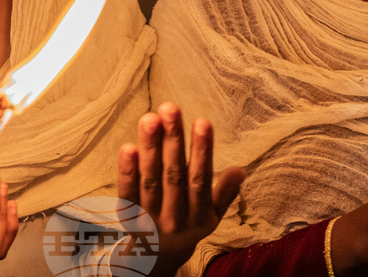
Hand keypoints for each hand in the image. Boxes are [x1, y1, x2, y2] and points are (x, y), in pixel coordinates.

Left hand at [118, 102, 244, 276]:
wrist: (157, 259)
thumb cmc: (188, 225)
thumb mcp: (211, 215)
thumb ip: (225, 193)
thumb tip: (240, 170)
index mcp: (199, 214)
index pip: (201, 179)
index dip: (202, 150)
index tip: (202, 121)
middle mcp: (175, 218)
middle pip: (174, 176)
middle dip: (172, 140)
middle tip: (170, 108)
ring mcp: (150, 218)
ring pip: (150, 180)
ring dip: (150, 148)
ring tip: (150, 118)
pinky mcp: (128, 217)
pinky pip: (127, 193)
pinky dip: (127, 171)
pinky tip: (128, 147)